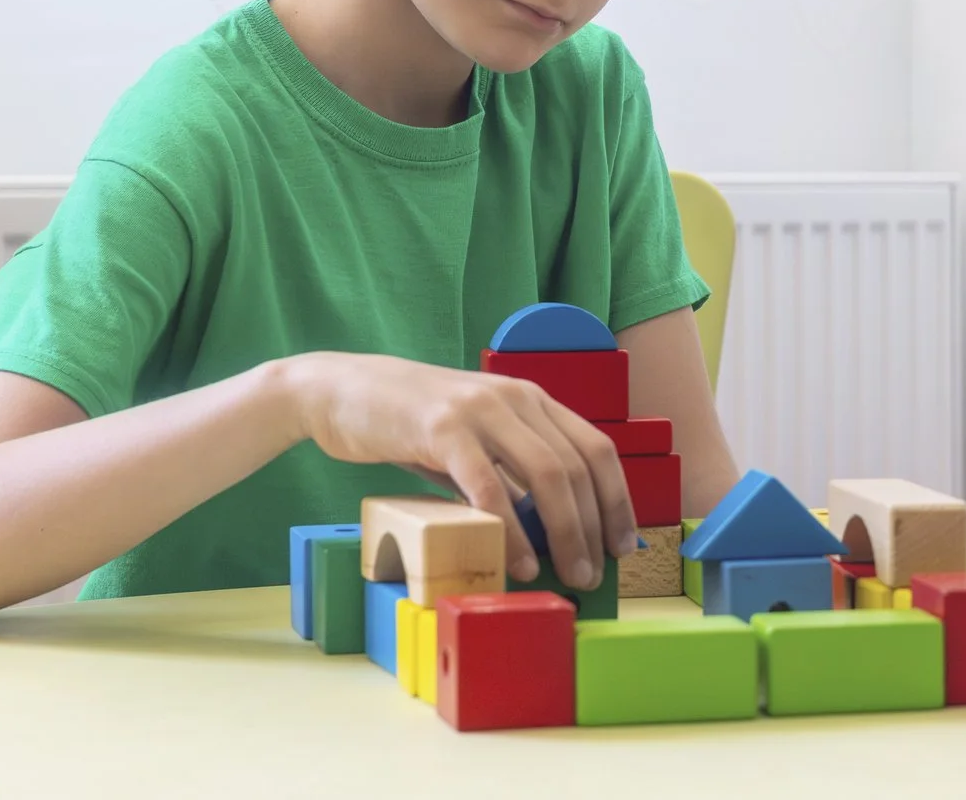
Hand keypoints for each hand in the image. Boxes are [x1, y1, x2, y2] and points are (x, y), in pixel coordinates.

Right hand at [287, 352, 636, 590]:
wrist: (341, 391)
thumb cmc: (411, 424)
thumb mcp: (474, 440)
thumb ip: (510, 471)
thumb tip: (551, 531)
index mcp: (531, 398)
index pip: (596, 448)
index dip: (617, 499)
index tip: (625, 544)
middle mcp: (515, 396)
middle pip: (577, 465)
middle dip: (594, 526)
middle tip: (594, 573)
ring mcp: (480, 408)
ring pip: (546, 472)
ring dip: (565, 531)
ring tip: (568, 573)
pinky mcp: (442, 427)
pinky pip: (489, 485)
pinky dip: (510, 528)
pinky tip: (517, 561)